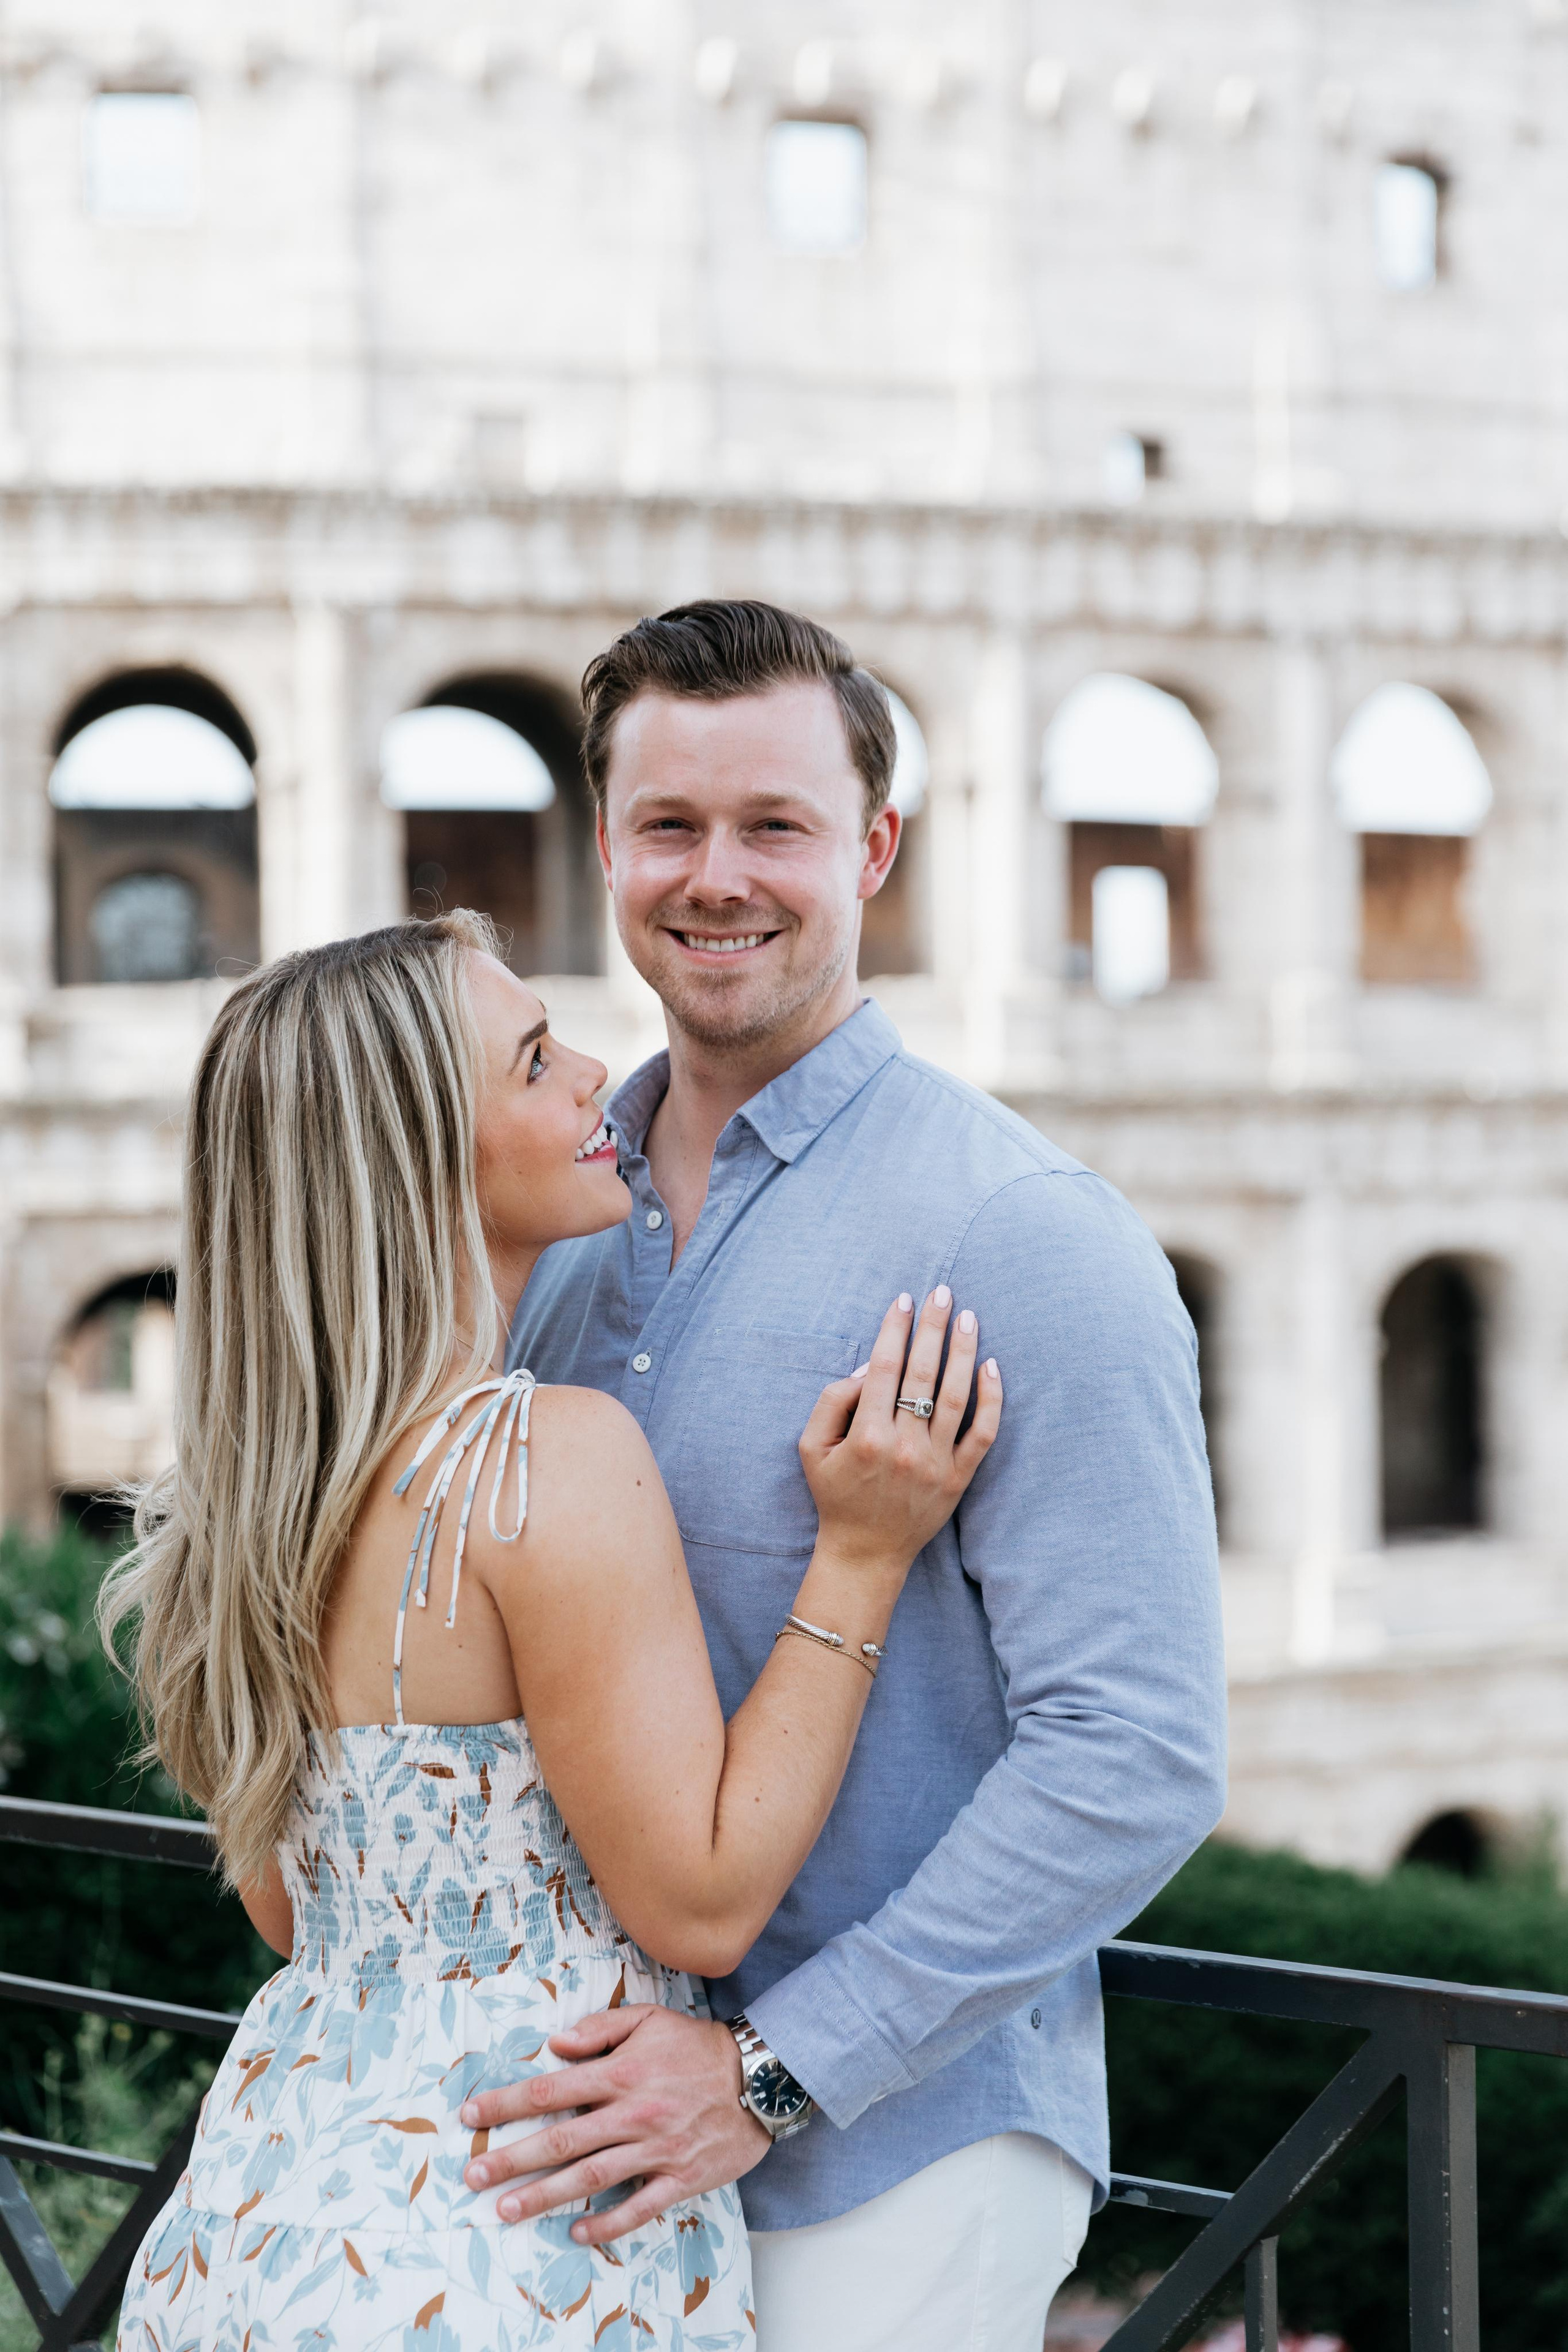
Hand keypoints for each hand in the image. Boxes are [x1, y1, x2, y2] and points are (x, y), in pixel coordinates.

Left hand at [460, 2003, 768, 2244]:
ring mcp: (656, 2149)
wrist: (759, 2078)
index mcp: (622, 2072)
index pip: (551, 2089)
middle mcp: (633, 2112)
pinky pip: (638, 2207)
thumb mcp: (650, 2018)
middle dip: (512, 2158)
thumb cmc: (697, 2047)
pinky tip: (576, 2231)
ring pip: (591, 2176)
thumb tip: (556, 2045)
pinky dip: (607, 2222)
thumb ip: (600, 2029)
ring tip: (506, 2209)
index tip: (472, 2116)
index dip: (508, 2103)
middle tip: (473, 2175)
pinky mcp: (679, 2178)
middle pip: (562, 2140)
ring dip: (545, 2195)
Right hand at [799, 1287, 1001, 1572]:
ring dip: (963, 1351)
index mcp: (866, 1435)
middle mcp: (903, 1446)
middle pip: (922, 1372)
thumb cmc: (836, 1494)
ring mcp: (935, 1463)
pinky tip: (991, 1367)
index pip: (885, 1366)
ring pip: (955, 1395)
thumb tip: (870, 1366)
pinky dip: (991, 1399)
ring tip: (968, 1317)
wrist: (865, 1553)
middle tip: (942, 1291)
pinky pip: (982, 1433)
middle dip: (932, 1327)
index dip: (895, 1328)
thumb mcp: (810, 1447)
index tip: (904, 1300)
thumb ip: (833, 1401)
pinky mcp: (958, 1478)